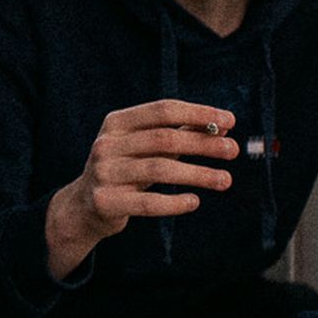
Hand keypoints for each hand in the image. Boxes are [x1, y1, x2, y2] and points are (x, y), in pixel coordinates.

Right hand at [45, 101, 237, 278]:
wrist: (85, 207)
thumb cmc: (126, 170)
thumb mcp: (145, 147)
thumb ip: (179, 134)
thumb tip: (223, 126)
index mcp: (117, 122)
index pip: (163, 110)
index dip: (199, 113)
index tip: (230, 121)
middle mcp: (107, 144)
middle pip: (165, 139)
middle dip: (203, 143)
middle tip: (233, 150)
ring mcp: (104, 172)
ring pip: (159, 170)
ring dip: (198, 174)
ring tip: (225, 180)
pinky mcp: (106, 202)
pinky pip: (148, 203)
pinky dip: (175, 203)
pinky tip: (195, 202)